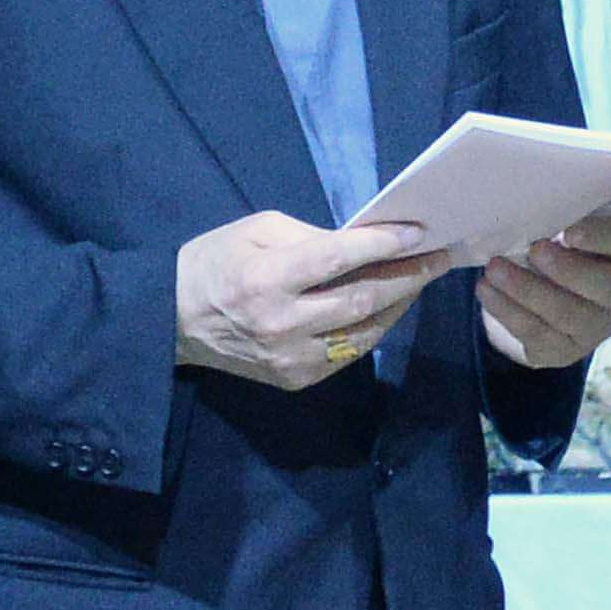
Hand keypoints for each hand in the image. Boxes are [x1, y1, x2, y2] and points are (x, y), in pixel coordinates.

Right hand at [179, 213, 448, 389]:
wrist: (172, 320)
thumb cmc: (216, 262)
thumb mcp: (257, 230)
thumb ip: (312, 237)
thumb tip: (365, 243)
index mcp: (267, 279)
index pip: (338, 259)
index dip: (383, 245)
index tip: (420, 233)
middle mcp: (282, 323)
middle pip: (362, 299)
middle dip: (408, 276)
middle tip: (438, 258)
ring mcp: (291, 358)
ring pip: (365, 333)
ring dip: (399, 305)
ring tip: (419, 281)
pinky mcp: (295, 379)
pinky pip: (348, 353)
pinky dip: (373, 329)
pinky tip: (386, 308)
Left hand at [481, 215, 610, 372]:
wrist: (558, 297)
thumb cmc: (561, 251)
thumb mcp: (567, 229)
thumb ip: (556, 221)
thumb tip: (524, 214)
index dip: (594, 238)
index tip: (569, 232)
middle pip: (597, 285)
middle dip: (564, 269)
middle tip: (534, 250)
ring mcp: (594, 328)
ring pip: (563, 314)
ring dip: (524, 290)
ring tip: (493, 270)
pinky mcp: (565, 350)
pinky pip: (535, 334)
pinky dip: (507, 311)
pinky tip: (486, 291)